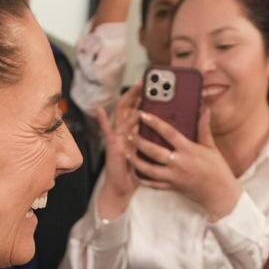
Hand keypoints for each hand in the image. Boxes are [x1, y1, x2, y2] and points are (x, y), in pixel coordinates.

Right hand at [95, 84, 142, 218]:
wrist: (123, 187)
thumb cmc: (137, 171)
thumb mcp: (148, 151)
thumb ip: (154, 137)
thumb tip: (170, 125)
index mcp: (133, 131)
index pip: (138, 107)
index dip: (144, 95)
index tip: (153, 84)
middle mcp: (124, 130)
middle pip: (129, 105)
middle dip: (136, 92)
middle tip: (145, 81)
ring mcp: (117, 137)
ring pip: (122, 114)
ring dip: (129, 101)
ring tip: (137, 90)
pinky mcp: (114, 145)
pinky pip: (108, 131)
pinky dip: (102, 120)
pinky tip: (99, 109)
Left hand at [131, 110, 240, 219]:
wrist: (219, 194)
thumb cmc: (217, 170)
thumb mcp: (211, 147)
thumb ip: (204, 128)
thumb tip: (205, 110)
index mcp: (189, 150)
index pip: (168, 132)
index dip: (154, 122)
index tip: (143, 114)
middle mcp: (179, 163)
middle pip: (153, 151)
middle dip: (139, 141)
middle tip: (129, 133)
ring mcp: (173, 176)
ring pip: (148, 169)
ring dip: (135, 160)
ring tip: (127, 151)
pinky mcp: (171, 187)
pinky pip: (152, 183)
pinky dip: (141, 178)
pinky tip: (134, 170)